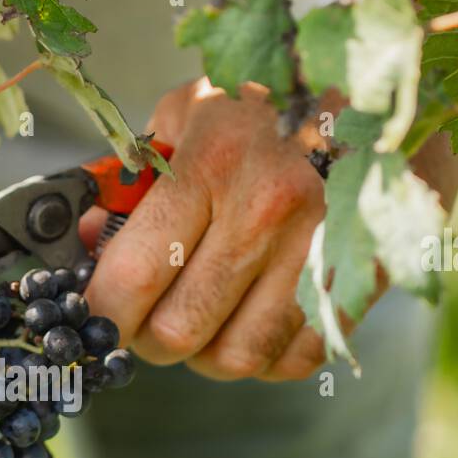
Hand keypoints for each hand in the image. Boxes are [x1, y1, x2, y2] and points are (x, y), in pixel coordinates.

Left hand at [82, 79, 349, 381]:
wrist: (377, 97)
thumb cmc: (264, 110)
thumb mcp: (183, 120)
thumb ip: (126, 186)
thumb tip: (80, 246)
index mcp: (215, 161)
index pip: (133, 277)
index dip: (100, 311)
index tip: (92, 312)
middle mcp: (269, 210)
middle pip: (178, 332)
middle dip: (146, 336)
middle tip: (145, 314)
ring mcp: (320, 251)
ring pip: (234, 358)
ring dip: (204, 351)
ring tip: (203, 311)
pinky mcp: (357, 284)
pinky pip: (290, 360)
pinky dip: (262, 354)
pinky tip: (253, 314)